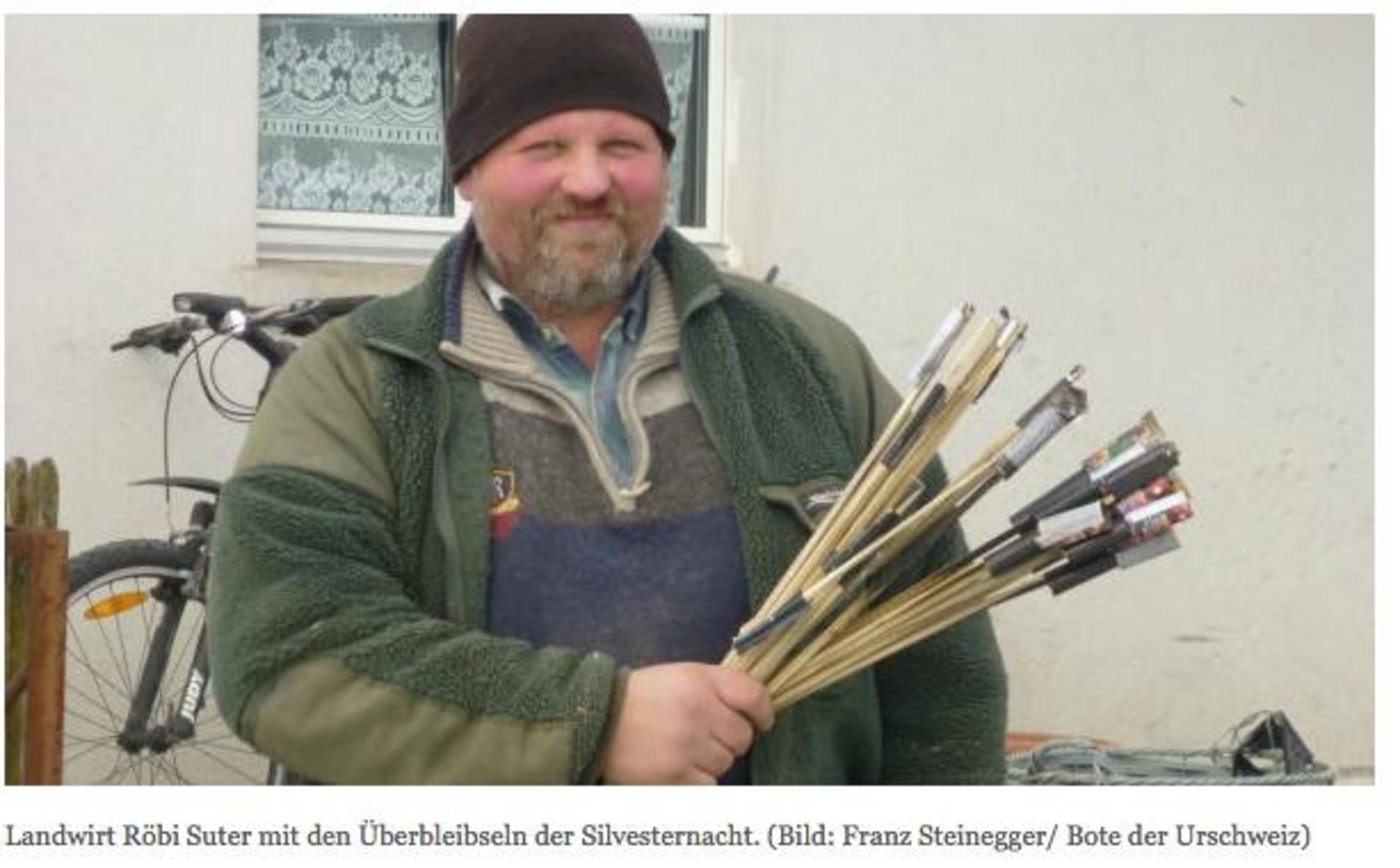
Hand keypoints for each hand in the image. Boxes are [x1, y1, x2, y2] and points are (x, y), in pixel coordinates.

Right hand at [599, 662, 773, 783]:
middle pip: (743, 737)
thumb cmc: (645, 695)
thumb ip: (720, 686)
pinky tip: (677, 766)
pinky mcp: (675, 775)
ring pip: (726, 763)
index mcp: (702, 681)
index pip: (755, 697)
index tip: (762, 721)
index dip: (764, 712)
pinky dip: (697, 779)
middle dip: (730, 738)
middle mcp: (699, 711)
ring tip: (684, 749)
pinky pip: (708, 784)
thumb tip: (759, 708)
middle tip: (705, 735)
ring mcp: (687, 745)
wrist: (599, 718)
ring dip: (711, 760)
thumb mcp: (684, 675)